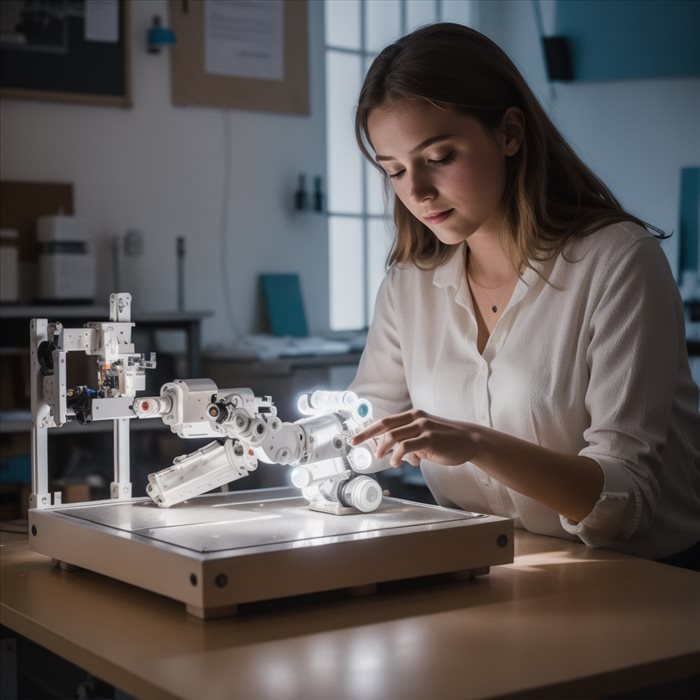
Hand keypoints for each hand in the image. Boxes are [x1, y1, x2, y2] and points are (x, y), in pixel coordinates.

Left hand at [350, 409, 479, 467]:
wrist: (469, 441)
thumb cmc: (445, 440)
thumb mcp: (424, 437)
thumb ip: (408, 442)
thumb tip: (394, 454)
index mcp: (412, 415)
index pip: (384, 422)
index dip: (368, 431)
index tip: (355, 439)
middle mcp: (416, 418)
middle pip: (385, 426)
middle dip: (369, 438)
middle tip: (366, 453)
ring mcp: (423, 427)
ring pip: (394, 436)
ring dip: (386, 451)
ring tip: (389, 461)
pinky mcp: (430, 439)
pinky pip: (407, 447)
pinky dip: (398, 456)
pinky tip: (398, 462)